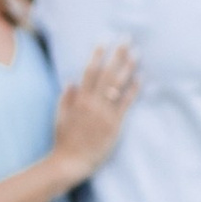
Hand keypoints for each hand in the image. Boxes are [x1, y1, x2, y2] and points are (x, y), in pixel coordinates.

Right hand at [51, 40, 138, 183]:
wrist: (70, 162)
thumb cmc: (64, 140)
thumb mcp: (60, 117)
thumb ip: (66, 98)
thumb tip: (71, 81)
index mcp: (79, 99)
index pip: (89, 71)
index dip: (97, 54)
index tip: (104, 39)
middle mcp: (92, 103)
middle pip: (107, 73)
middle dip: (117, 54)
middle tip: (126, 38)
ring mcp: (104, 114)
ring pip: (117, 85)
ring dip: (128, 67)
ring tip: (137, 53)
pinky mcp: (114, 125)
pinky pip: (125, 104)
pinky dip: (133, 90)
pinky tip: (140, 78)